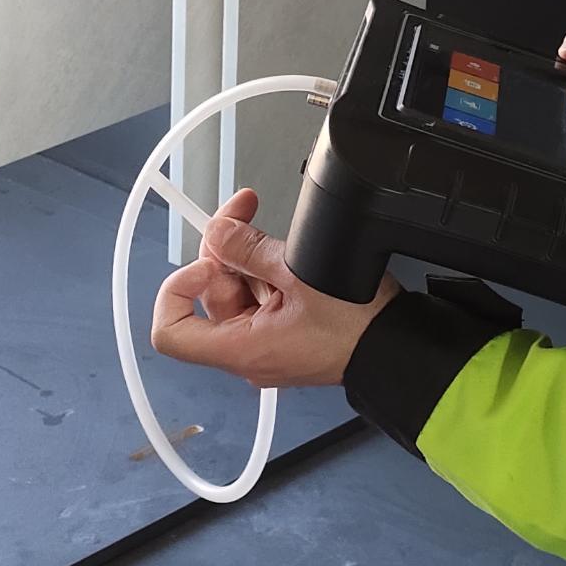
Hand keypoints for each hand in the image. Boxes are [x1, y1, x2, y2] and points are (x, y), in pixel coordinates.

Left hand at [151, 188, 401, 388]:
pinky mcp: (282, 335)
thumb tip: (218, 233)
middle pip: (208, 297)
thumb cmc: (357, 327)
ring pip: (235, 293)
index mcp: (240, 349)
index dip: (177, 289)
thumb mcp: (298, 275)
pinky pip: (259, 300)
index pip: (170, 333)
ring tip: (280, 241)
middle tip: (243, 212)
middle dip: (222, 253)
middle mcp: (246, 353)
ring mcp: (264, 345)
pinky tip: (286, 257)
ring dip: (249, 259)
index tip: (206, 259)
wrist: (395, 347)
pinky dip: (266, 274)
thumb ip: (249, 250)